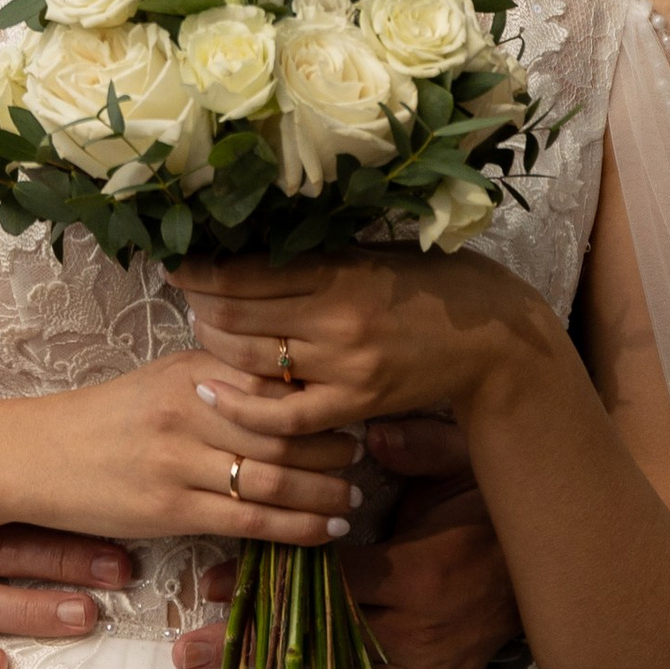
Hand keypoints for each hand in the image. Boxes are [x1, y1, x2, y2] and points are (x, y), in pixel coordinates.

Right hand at [23, 348, 362, 547]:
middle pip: (286, 429)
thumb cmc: (107, 419)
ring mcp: (179, 461)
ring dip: (324, 493)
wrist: (36, 456)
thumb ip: (221, 380)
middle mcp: (190, 409)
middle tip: (364, 459)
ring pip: (275, 478)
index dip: (324, 399)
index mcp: (193, 370)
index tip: (355, 409)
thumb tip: (288, 388)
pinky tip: (324, 530)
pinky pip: (250, 521)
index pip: (277, 381)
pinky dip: (296, 528)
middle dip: (334, 448)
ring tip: (352, 499)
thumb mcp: (162, 380)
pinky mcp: (170, 509)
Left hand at [170, 418, 521, 668]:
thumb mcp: (463, 463)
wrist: (555, 559)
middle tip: (189, 658)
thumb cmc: (496, 506)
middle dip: (252, 652)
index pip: (327, 582)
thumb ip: (419, 446)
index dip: (267, 585)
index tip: (209, 585)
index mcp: (416, 572)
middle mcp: (419, 628)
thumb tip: (372, 433)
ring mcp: (433, 666)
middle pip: (323, 646)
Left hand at [181, 245, 526, 434]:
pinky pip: (283, 417)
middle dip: (198, 306)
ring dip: (213, 346)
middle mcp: (336, 318)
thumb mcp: (373, 253)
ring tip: (201, 332)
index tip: (177, 264)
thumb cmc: (433, 282)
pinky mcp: (355, 404)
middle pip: (235, 315)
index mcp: (339, 269)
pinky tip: (213, 393)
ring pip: (251, 360)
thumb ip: (318, 257)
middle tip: (186, 297)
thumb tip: (248, 251)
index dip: (199, 270)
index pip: (244, 271)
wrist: (493, 337)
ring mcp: (345, 366)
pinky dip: (241, 407)